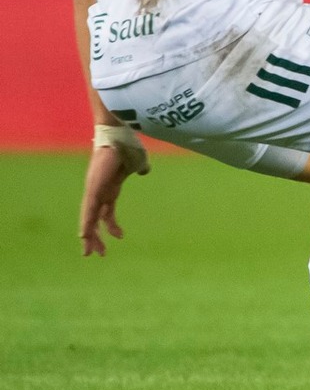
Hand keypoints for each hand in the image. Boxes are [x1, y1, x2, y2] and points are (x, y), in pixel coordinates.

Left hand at [79, 134, 150, 256]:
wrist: (119, 135)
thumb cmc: (128, 146)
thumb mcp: (138, 162)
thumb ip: (140, 168)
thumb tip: (145, 171)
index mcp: (109, 188)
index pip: (106, 212)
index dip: (110, 226)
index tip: (119, 237)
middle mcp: (98, 192)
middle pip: (93, 220)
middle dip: (95, 238)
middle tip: (97, 254)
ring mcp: (94, 191)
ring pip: (88, 220)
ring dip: (89, 237)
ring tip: (89, 254)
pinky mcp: (93, 189)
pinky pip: (88, 211)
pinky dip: (86, 225)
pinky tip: (84, 236)